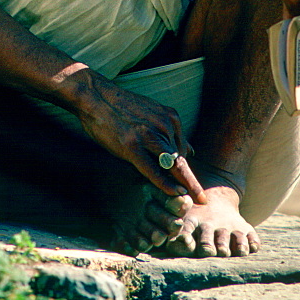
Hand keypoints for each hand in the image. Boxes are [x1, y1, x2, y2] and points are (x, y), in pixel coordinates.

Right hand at [75, 73, 206, 203]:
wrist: (97, 97)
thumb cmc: (123, 108)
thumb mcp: (152, 113)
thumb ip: (170, 132)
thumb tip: (191, 150)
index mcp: (170, 117)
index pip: (184, 151)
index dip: (191, 173)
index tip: (200, 191)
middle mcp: (163, 125)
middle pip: (181, 160)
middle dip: (191, 182)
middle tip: (202, 200)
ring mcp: (148, 135)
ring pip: (171, 166)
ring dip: (182, 185)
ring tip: (189, 203)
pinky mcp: (132, 145)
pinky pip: (153, 170)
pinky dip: (165, 183)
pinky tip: (174, 193)